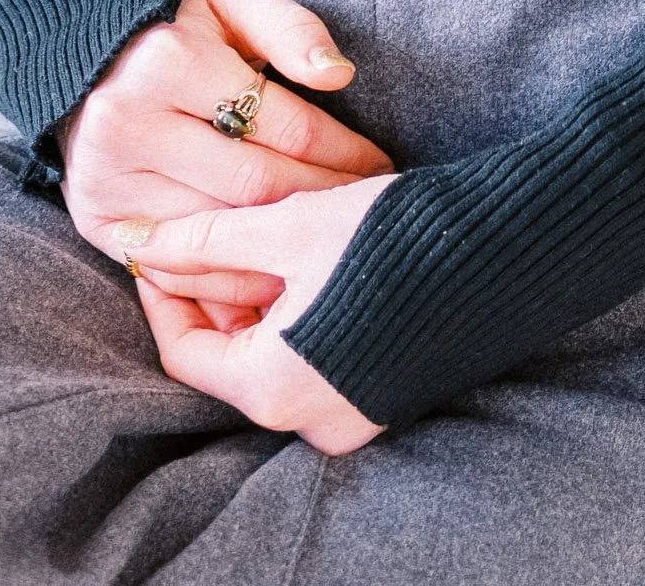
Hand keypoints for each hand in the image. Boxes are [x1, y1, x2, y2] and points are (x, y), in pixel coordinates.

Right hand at [62, 0, 392, 330]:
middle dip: (322, 203)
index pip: (283, 125)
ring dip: (283, 252)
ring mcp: (109, 178)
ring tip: (332, 252)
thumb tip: (338, 73)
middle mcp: (130, 122)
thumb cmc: (181, 29)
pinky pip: (176, 269)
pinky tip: (272, 279)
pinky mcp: (96, 220)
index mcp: (171, 61)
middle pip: (255, 186)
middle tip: (366, 214)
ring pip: (219, 235)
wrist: (86, 59)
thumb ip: (290, 27)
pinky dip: (228, 282)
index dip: (344, 151)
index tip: (380, 165)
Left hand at [133, 177, 393, 451]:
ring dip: (260, 297)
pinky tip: (314, 259)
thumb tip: (138, 243)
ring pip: (275, 354)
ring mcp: (351, 414)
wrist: (507, 251)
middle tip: (216, 225)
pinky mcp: (382, 396)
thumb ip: (209, 238)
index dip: (164, 291)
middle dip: (216, 289)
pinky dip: (300, 314)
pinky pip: (317, 361)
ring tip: (268, 232)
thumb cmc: (393, 238)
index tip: (161, 242)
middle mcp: (309, 419)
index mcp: (275, 388)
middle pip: (231, 354)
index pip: (186, 352)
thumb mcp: (289, 225)